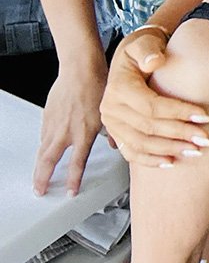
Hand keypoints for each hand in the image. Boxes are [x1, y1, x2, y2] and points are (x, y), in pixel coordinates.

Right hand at [33, 58, 107, 195]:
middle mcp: (65, 132)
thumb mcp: (111, 112)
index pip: (76, 164)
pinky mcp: (47, 115)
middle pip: (48, 162)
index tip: (70, 193)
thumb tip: (116, 145)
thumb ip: (113, 132)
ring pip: (43, 150)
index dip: (73, 180)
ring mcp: (53, 124)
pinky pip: (43, 135)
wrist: (81, 69)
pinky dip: (43, 146)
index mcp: (83, 133)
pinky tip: (44, 150)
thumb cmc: (98, 86)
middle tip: (40, 191)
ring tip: (38, 178)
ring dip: (39, 166)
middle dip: (42, 179)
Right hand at [100, 30, 208, 165]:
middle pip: (148, 128)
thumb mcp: (144, 42)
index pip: (152, 106)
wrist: (130, 58)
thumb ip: (148, 49)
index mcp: (119, 88)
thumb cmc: (142, 49)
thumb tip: (154, 62)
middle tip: (206, 139)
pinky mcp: (116, 134)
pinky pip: (131, 152)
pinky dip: (151, 160)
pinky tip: (171, 162)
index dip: (179, 113)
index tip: (204, 117)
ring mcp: (112, 124)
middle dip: (179, 134)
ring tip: (195, 151)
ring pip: (140, 144)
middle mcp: (111, 109)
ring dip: (169, 150)